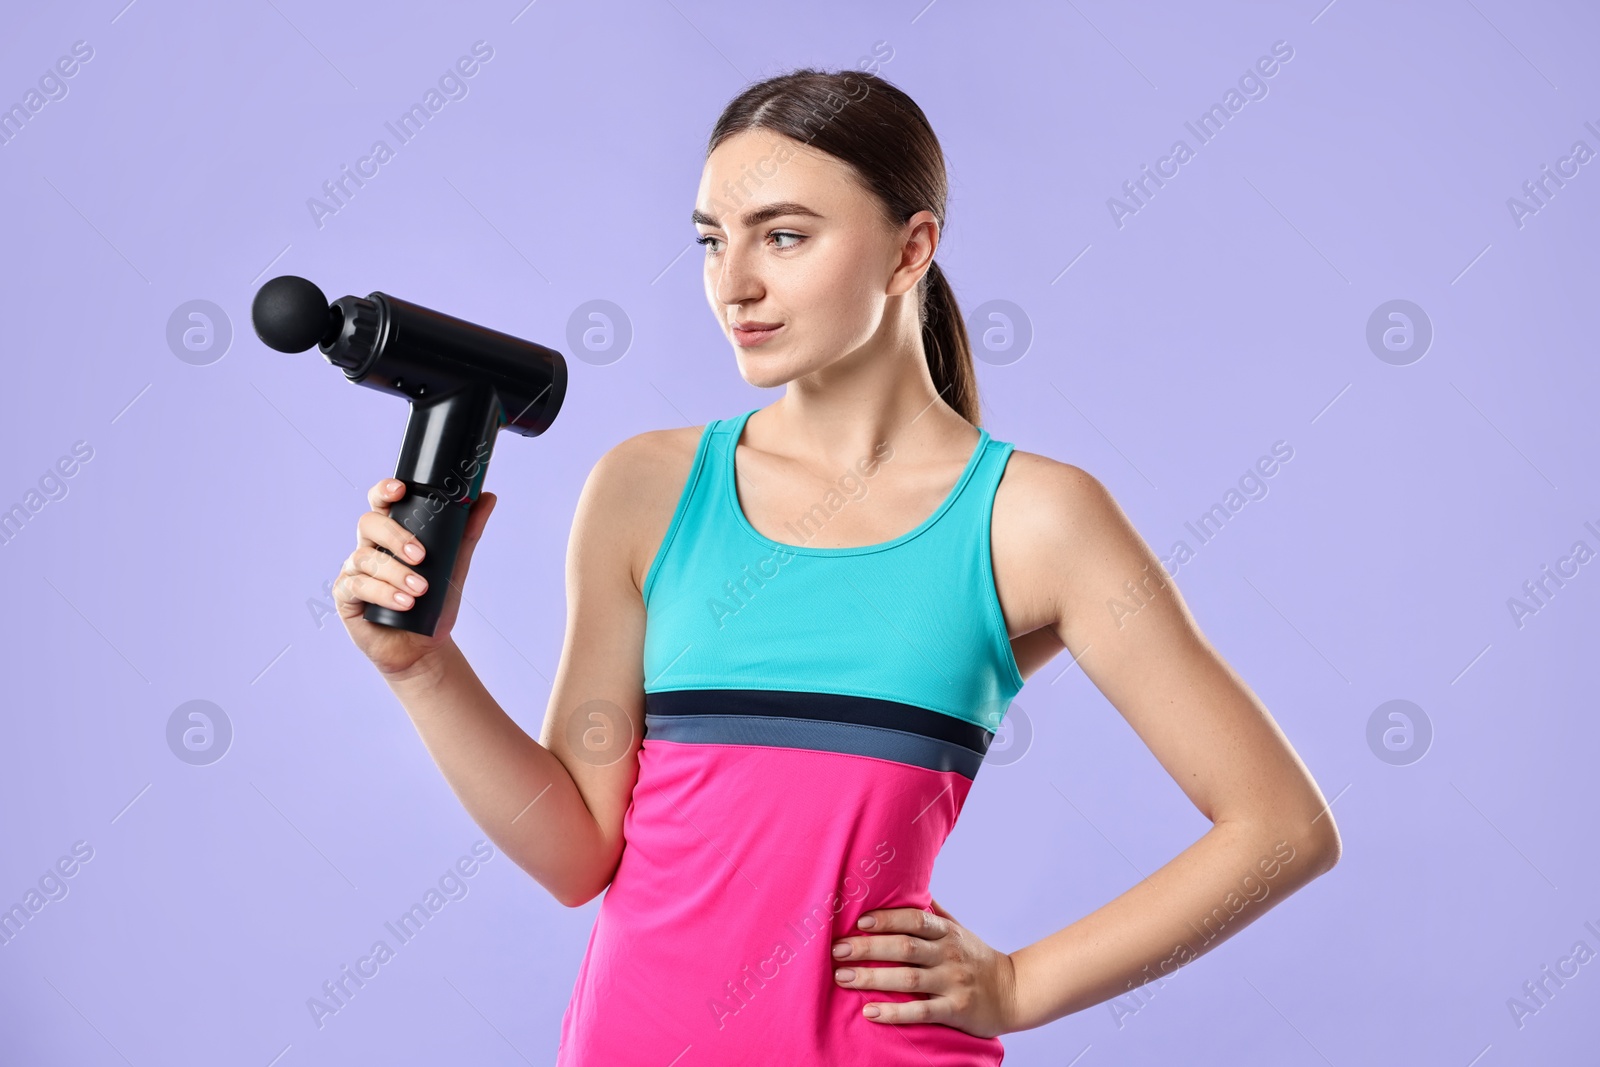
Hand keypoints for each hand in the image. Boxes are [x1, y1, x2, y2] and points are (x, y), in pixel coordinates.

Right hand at [334, 478, 497, 676]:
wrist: (424, 646)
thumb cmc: (434, 603)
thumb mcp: (455, 565)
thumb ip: (468, 532)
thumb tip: (488, 497)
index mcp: (391, 534)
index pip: (381, 504)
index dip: (384, 491)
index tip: (399, 491)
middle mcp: (370, 548)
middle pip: (369, 524)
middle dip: (396, 536)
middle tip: (421, 556)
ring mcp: (355, 571)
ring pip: (365, 558)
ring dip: (395, 573)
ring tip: (420, 589)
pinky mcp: (346, 596)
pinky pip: (357, 586)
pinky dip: (383, 593)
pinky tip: (403, 603)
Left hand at [831, 897, 1017, 1036]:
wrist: (1013, 992)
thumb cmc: (976, 958)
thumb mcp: (959, 930)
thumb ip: (933, 912)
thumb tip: (907, 884)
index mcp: (947, 933)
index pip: (915, 920)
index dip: (888, 918)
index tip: (860, 921)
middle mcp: (949, 955)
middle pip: (905, 948)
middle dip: (869, 948)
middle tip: (837, 950)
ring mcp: (953, 983)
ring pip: (909, 980)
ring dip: (873, 978)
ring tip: (843, 978)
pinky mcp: (956, 1010)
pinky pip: (921, 1012)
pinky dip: (894, 1013)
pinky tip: (869, 1011)